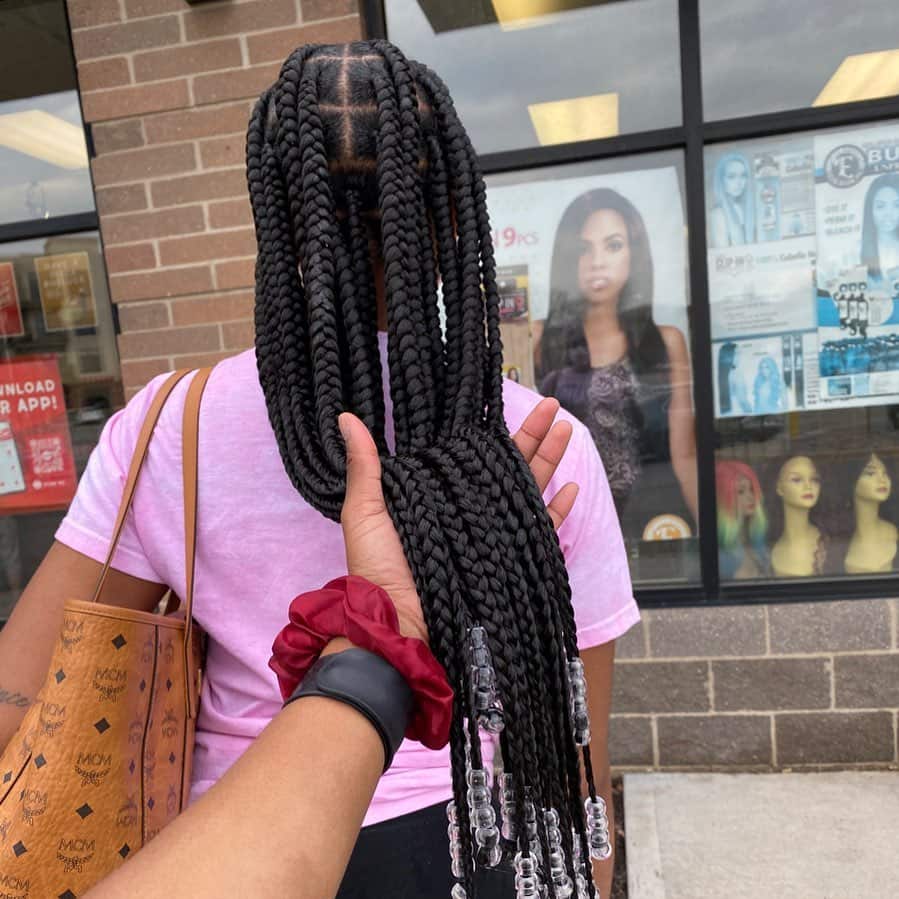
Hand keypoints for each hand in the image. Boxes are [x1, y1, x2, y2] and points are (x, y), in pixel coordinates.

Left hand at [338, 398, 578, 644]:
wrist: (396, 623)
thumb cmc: (375, 568)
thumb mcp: (363, 511)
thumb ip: (363, 466)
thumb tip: (346, 416)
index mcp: (433, 495)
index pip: (466, 454)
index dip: (485, 429)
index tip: (500, 402)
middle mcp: (464, 509)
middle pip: (504, 465)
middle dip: (529, 435)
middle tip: (550, 405)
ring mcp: (487, 533)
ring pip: (525, 489)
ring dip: (548, 459)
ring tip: (565, 430)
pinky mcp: (504, 558)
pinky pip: (538, 530)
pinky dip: (556, 511)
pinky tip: (570, 486)